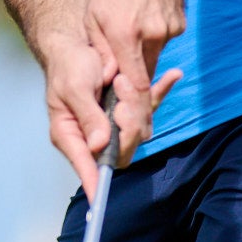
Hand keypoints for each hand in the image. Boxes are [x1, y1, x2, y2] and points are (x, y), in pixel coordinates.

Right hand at [41, 38, 179, 197]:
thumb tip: (99, 146)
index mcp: (71, 135)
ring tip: (120, 79)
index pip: (86, 166)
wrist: (76, 42)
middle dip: (128, 126)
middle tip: (120, 100)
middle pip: (120, 151)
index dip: (94, 183)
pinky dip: (160, 90)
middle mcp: (93, 135)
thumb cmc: (68, 66)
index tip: (99, 199)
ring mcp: (111, 124)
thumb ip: (88, 117)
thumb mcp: (75, 89)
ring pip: (138, 129)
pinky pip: (148, 106)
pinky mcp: (126, 108)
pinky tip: (173, 76)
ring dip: (137, 103)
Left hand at [84, 0, 185, 161]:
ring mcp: (169, 26)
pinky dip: (153, 35)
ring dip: (141, 53)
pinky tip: (144, 15)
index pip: (137, 86)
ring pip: (154, 56)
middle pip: (146, 73)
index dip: (137, 111)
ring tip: (130, 28)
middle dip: (136, 83)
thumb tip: (111, 85)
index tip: (138, 131)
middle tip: (126, 87)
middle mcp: (151, 33)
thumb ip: (103, 54)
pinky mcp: (179, 20)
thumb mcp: (95, 18)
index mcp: (126, 35)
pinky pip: (163, 39)